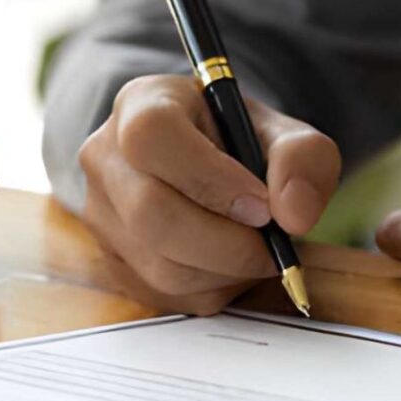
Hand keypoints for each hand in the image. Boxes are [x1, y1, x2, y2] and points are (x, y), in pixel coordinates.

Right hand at [79, 74, 341, 314]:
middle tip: (272, 247)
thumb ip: (302, 159)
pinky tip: (227, 264)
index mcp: (140, 105)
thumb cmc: (235, 143)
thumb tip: (293, 216)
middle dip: (227, 244)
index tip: (262, 206)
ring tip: (253, 250)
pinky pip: (165, 294)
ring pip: (160, 266)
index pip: (153, 138)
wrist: (198, 165)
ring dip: (224, 272)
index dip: (210, 179)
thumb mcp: (279, 132)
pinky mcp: (109, 261)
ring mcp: (99, 215)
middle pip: (151, 214)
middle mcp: (105, 159)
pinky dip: (211, 289)